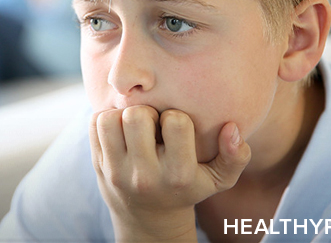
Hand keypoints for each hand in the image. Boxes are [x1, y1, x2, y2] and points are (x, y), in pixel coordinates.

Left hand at [89, 106, 250, 241]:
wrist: (148, 219)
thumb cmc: (187, 189)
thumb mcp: (217, 180)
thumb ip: (235, 156)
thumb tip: (232, 128)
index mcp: (177, 175)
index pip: (176, 122)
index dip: (176, 117)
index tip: (176, 129)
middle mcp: (145, 175)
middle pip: (137, 116)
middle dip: (147, 112)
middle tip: (153, 124)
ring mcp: (117, 171)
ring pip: (111, 118)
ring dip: (124, 115)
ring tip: (135, 126)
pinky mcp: (98, 165)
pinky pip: (95, 123)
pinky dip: (107, 120)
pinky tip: (121, 131)